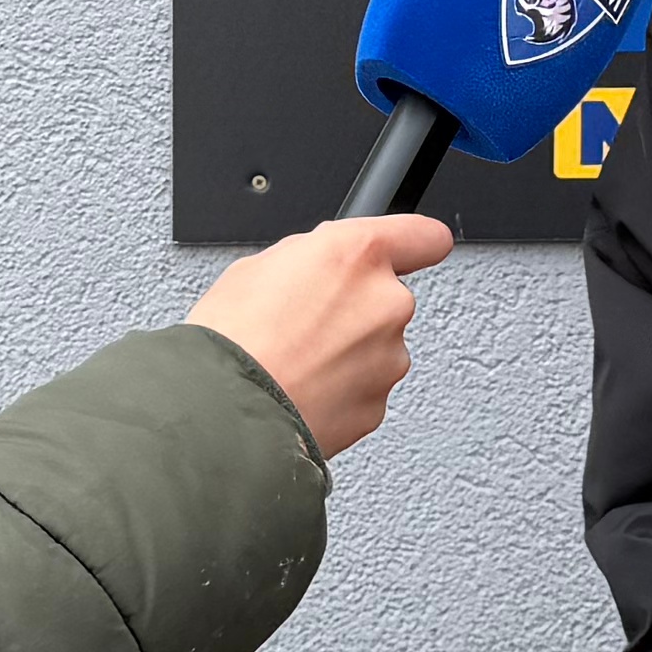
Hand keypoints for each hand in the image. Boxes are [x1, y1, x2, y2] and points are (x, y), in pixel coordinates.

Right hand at [187, 216, 456, 459]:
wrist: (224, 415)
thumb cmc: (233, 341)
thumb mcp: (257, 267)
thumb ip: (310, 259)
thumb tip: (320, 267)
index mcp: (358, 256)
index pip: (426, 236)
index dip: (415, 244)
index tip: (412, 251)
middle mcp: (386, 303)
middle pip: (389, 296)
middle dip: (356, 308)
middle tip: (306, 322)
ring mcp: (388, 358)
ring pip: (377, 346)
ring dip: (348, 352)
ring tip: (295, 361)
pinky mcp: (378, 405)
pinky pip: (365, 387)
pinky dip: (341, 389)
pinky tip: (302, 388)